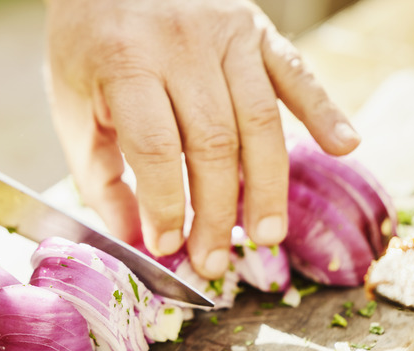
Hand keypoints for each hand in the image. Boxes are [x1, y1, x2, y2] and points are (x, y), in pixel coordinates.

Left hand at [45, 0, 360, 278]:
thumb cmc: (87, 45)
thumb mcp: (71, 107)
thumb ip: (98, 175)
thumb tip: (132, 238)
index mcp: (125, 64)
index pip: (156, 148)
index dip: (166, 204)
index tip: (168, 246)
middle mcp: (180, 45)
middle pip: (213, 142)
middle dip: (217, 211)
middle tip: (217, 260)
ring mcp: (224, 32)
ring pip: (259, 119)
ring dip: (267, 184)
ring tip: (267, 234)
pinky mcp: (254, 26)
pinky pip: (295, 71)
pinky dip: (323, 109)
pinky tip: (342, 146)